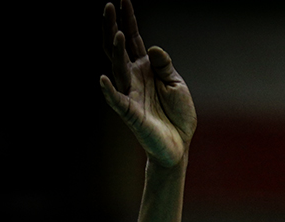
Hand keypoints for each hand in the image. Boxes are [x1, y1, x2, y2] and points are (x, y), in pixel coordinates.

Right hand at [99, 0, 195, 167]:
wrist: (180, 144)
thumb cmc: (178, 115)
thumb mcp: (176, 85)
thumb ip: (164, 65)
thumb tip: (152, 48)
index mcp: (145, 69)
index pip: (133, 40)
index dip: (128, 20)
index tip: (123, 0)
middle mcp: (133, 78)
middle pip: (118, 48)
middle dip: (112, 27)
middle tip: (107, 6)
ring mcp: (130, 94)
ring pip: (117, 68)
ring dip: (116, 51)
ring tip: (118, 33)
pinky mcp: (131, 113)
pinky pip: (117, 100)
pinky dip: (110, 90)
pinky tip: (104, 78)